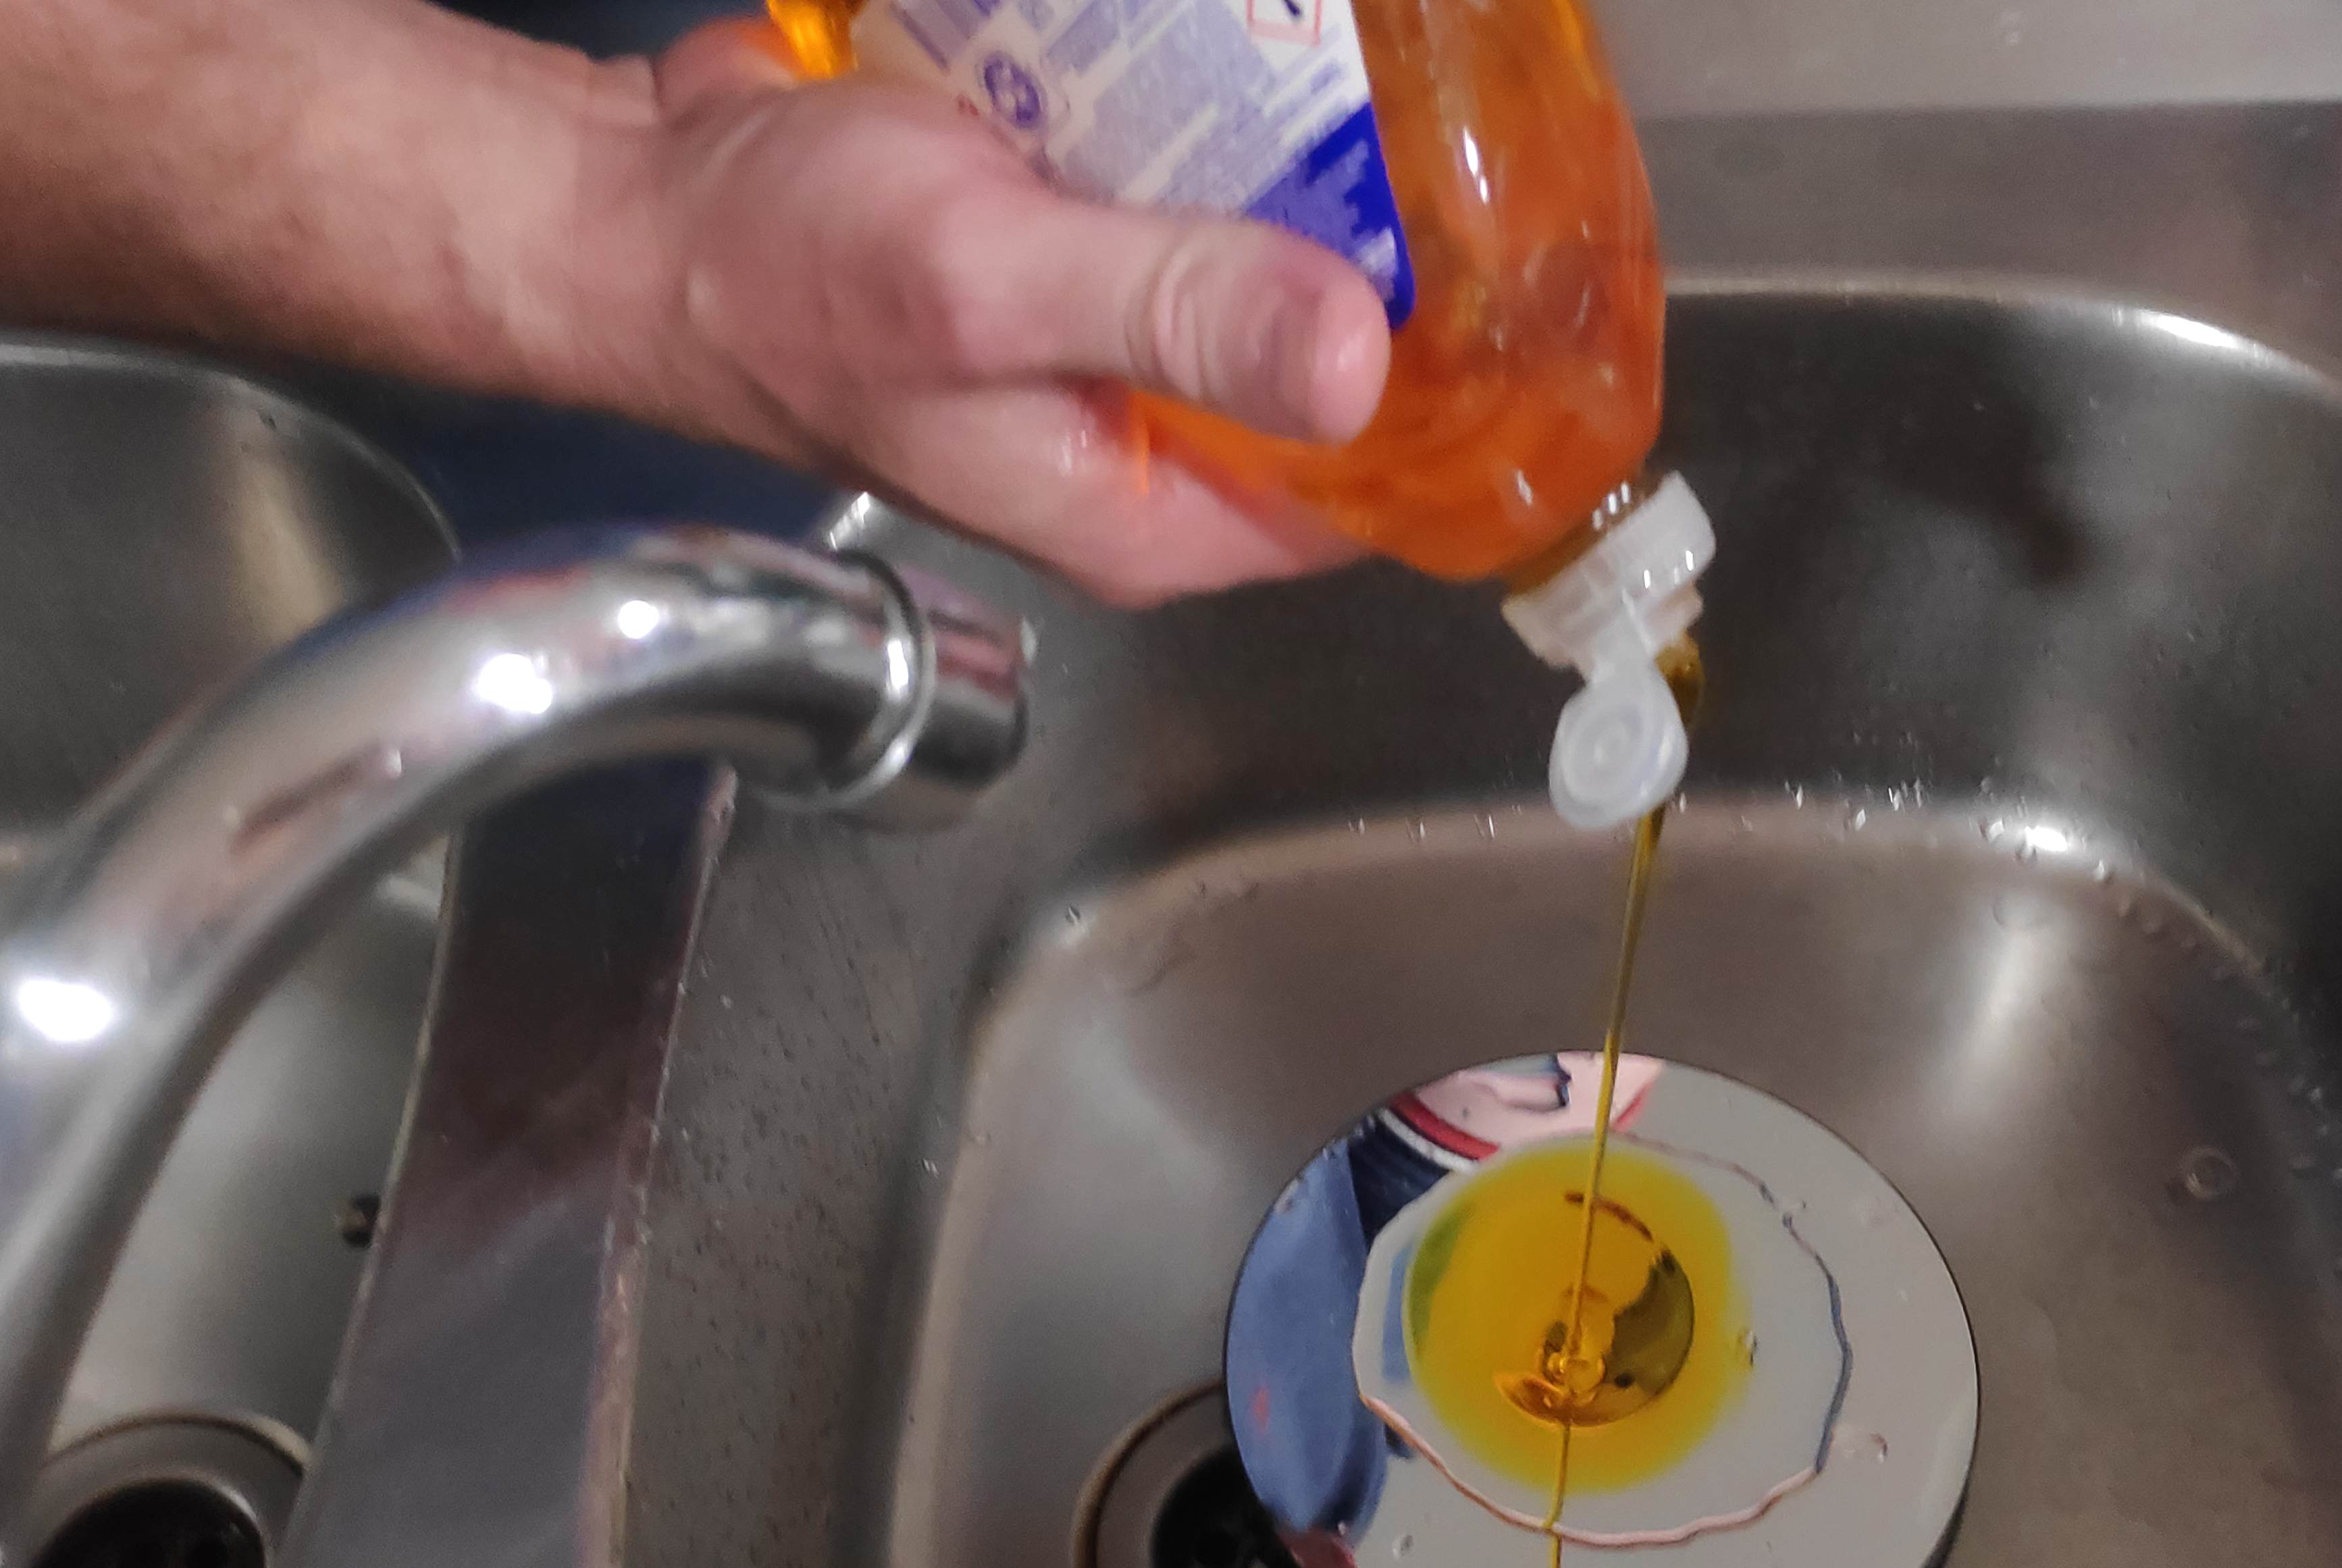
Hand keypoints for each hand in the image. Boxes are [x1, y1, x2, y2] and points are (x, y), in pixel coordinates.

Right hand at [632, 23, 1392, 602]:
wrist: (644, 208)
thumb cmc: (784, 274)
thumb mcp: (994, 292)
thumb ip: (1174, 319)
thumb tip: (1359, 361)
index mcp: (1144, 515)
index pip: (1361, 503)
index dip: (1448, 417)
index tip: (1514, 299)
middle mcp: (1140, 459)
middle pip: (1326, 402)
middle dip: (1395, 301)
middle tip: (1460, 174)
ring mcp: (1106, 369)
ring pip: (1261, 307)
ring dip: (1317, 222)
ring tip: (1389, 118)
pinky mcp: (1072, 279)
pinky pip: (1188, 239)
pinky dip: (1227, 175)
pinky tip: (1269, 96)